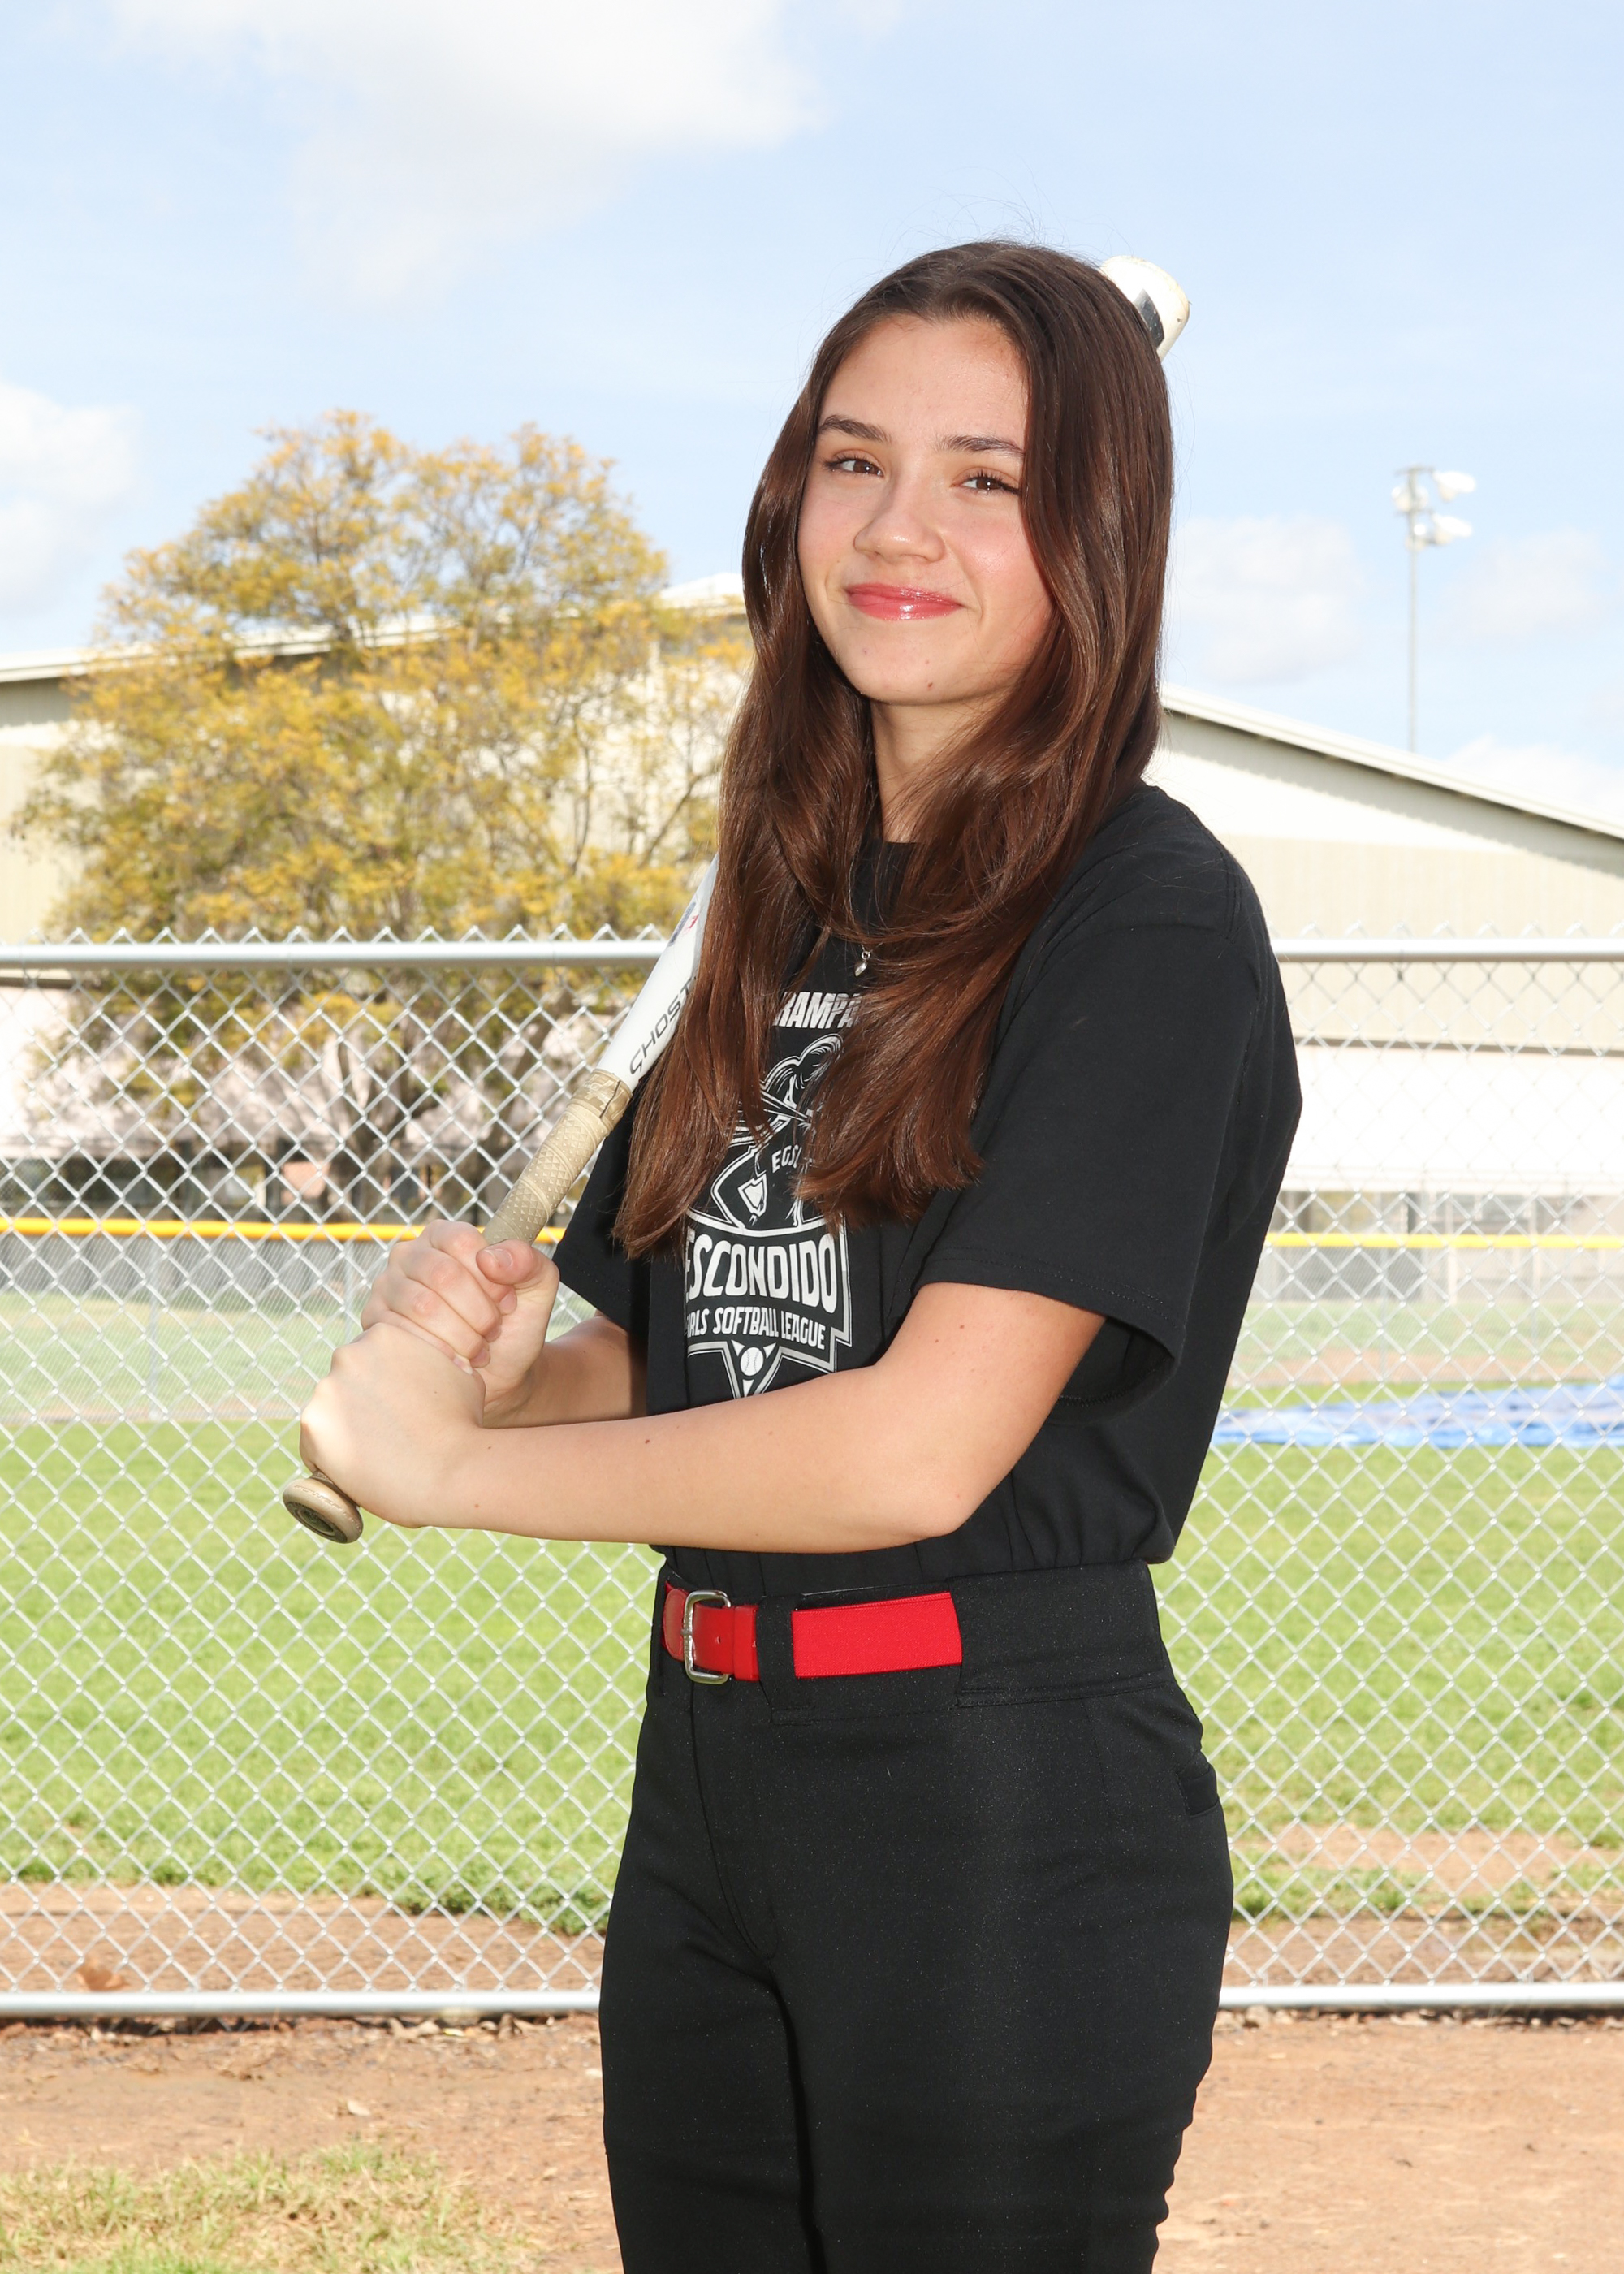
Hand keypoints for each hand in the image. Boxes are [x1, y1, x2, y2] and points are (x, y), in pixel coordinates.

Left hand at [299, 1318, 483, 1528]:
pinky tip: (357, 1469)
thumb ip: (440, 1362)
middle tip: (385, 1433)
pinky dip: (330, 1459)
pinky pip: (313, 1445)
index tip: (394, 1408)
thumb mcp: (461, 1374)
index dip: (381, 1386)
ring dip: (345, 1430)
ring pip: (327, 1413)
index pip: (368, 1359)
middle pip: (344, 1382)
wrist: (450, 1469)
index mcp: (383, 1335)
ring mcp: (327, 1389)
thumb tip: (444, 1364)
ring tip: (375, 1455)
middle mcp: (348, 1354)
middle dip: (359, 1405)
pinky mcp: (311, 1425)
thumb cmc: (462, 1425)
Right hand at [360, 1220, 560, 1422]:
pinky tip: (456, 1361)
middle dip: (478, 1312)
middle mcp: (410, 1255)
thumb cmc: (514, 1323)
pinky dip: (438, 1351)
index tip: (507, 1302)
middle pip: (443, 1275)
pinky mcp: (376, 1322)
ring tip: (478, 1348)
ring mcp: (387, 1287)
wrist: (498, 1373)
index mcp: (445, 1236)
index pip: (461, 1241)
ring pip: (424, 1307)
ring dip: (461, 1335)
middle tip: (492, 1330)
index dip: (490, 1277)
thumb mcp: (537, 1288)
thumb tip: (491, 1259)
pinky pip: (401, 1333)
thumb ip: (528, 1262)